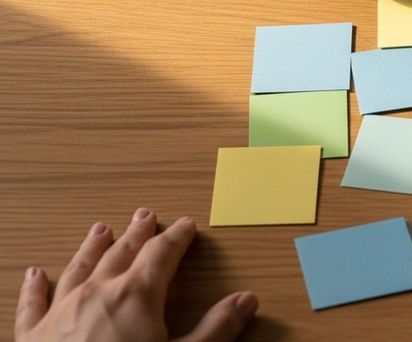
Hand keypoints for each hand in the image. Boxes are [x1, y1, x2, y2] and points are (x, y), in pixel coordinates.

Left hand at [15, 209, 256, 341]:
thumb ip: (215, 329)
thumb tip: (245, 300)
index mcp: (138, 295)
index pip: (162, 254)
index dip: (177, 238)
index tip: (185, 226)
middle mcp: (98, 292)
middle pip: (121, 252)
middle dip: (137, 234)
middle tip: (145, 217)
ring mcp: (61, 311)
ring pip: (80, 268)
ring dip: (92, 248)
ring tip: (100, 230)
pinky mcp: (32, 334)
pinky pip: (34, 303)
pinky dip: (36, 287)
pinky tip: (35, 274)